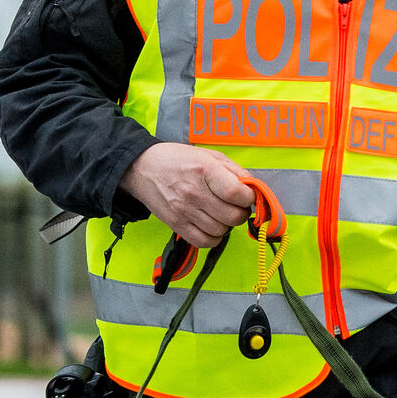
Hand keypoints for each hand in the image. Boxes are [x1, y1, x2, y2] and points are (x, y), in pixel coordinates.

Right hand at [119, 143, 255, 248]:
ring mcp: (184, 211)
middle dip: (240, 213)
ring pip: (221, 231)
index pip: (237, 194)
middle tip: (234, 206)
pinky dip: (214, 237)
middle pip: (233, 217)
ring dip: (226, 225)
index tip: (245, 196)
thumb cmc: (179, 160)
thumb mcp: (209, 156)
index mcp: (204, 170)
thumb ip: (235, 171)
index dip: (248, 198)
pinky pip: (205, 242)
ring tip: (219, 213)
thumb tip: (255, 189)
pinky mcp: (176, 224)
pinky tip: (211, 225)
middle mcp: (194, 192)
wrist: (141, 168)